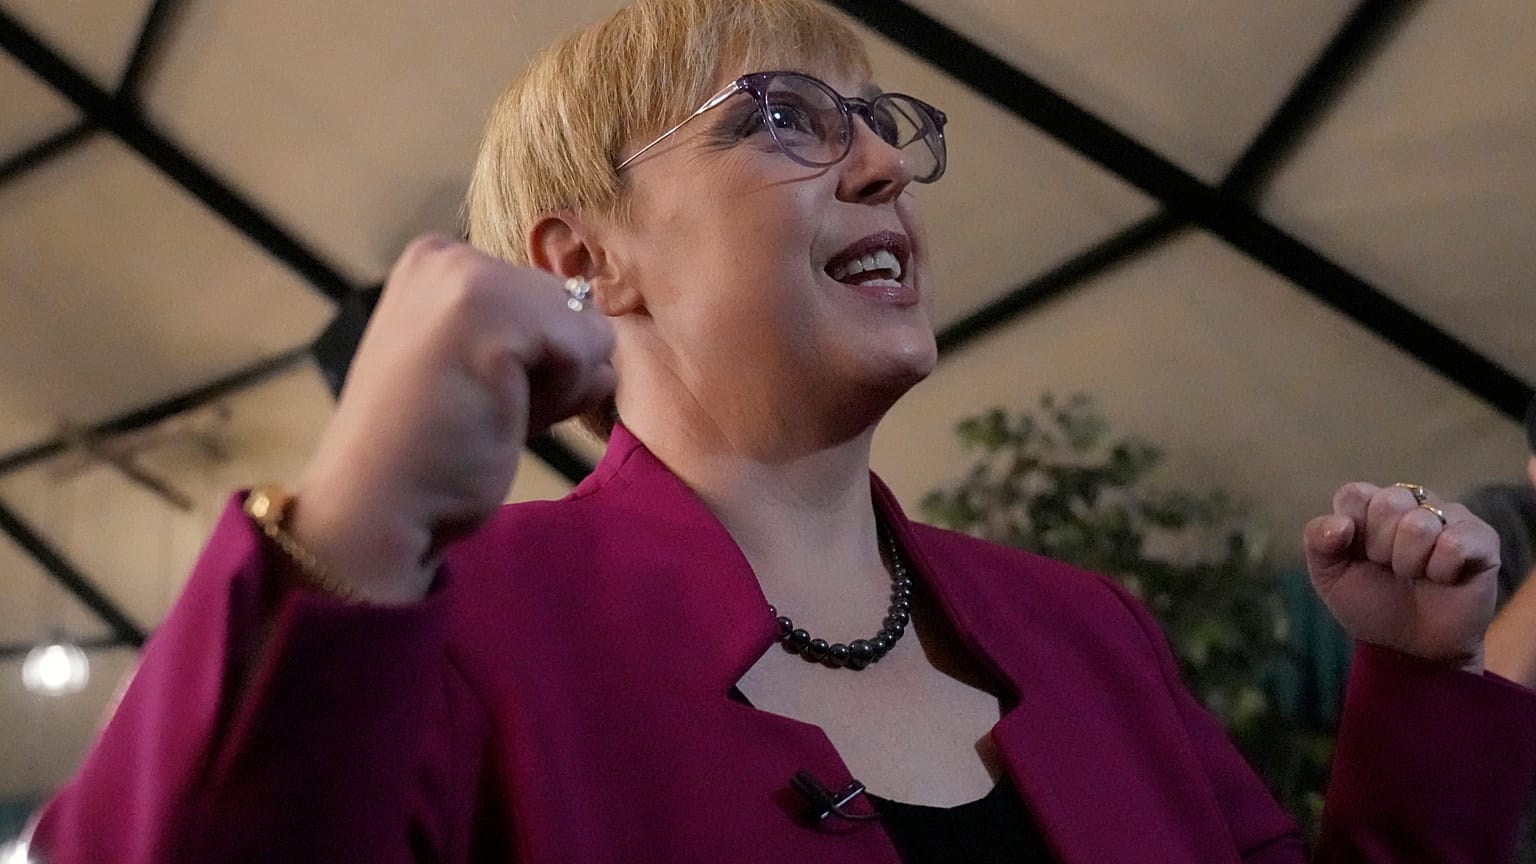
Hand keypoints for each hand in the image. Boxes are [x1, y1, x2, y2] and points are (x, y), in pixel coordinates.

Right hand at [291, 234, 615, 601]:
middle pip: (574, 307)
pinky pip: (586, 349)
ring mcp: (466, 276)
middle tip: (482, 408)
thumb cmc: (432, 454)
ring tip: (489, 411)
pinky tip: (501, 412)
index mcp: (438, 262)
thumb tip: (606, 367)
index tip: (474, 392)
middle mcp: (449, 255)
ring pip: (588, 326)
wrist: (376, 504)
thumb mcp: (487, 378)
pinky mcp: (489, 309)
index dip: (532, 361)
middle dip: (547, 370)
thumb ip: (543, 351)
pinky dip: (561, 396)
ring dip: (557, 386)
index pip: (548, 298)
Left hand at [1304, 482, 1498, 672]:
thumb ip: (1318, 542)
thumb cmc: (1372, 605)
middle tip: (1389, 568)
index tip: (1359, 556)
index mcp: (1371, 507)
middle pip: (1388, 501)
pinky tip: (1443, 578)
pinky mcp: (1482, 539)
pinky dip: (1441, 570)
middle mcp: (1412, 504)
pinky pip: (1454, 543)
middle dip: (1380, 547)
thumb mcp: (1330, 578)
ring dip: (1409, 562)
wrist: (1412, 648)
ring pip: (1419, 523)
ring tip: (1416, 576)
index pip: (1355, 493)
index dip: (1351, 529)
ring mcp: (1449, 517)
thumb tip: (1340, 523)